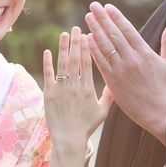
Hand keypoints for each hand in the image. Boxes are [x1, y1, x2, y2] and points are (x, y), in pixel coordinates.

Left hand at [43, 26, 112, 154]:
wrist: (69, 139)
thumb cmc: (86, 126)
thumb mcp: (102, 111)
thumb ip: (109, 96)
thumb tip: (117, 84)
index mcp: (88, 88)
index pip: (88, 63)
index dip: (87, 48)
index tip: (87, 35)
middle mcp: (75, 86)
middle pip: (75, 59)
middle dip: (75, 42)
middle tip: (75, 28)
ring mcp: (61, 89)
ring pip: (62, 64)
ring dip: (63, 48)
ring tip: (64, 34)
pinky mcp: (49, 94)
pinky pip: (48, 75)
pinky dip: (48, 63)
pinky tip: (48, 51)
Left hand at [85, 2, 165, 143]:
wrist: (157, 112)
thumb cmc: (164, 88)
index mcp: (145, 53)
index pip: (128, 30)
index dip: (116, 17)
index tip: (108, 6)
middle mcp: (131, 59)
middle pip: (113, 34)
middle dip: (102, 19)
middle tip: (92, 6)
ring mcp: (121, 70)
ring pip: (105, 46)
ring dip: (95, 30)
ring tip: (87, 18)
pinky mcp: (113, 82)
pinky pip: (100, 63)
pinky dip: (93, 50)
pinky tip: (86, 39)